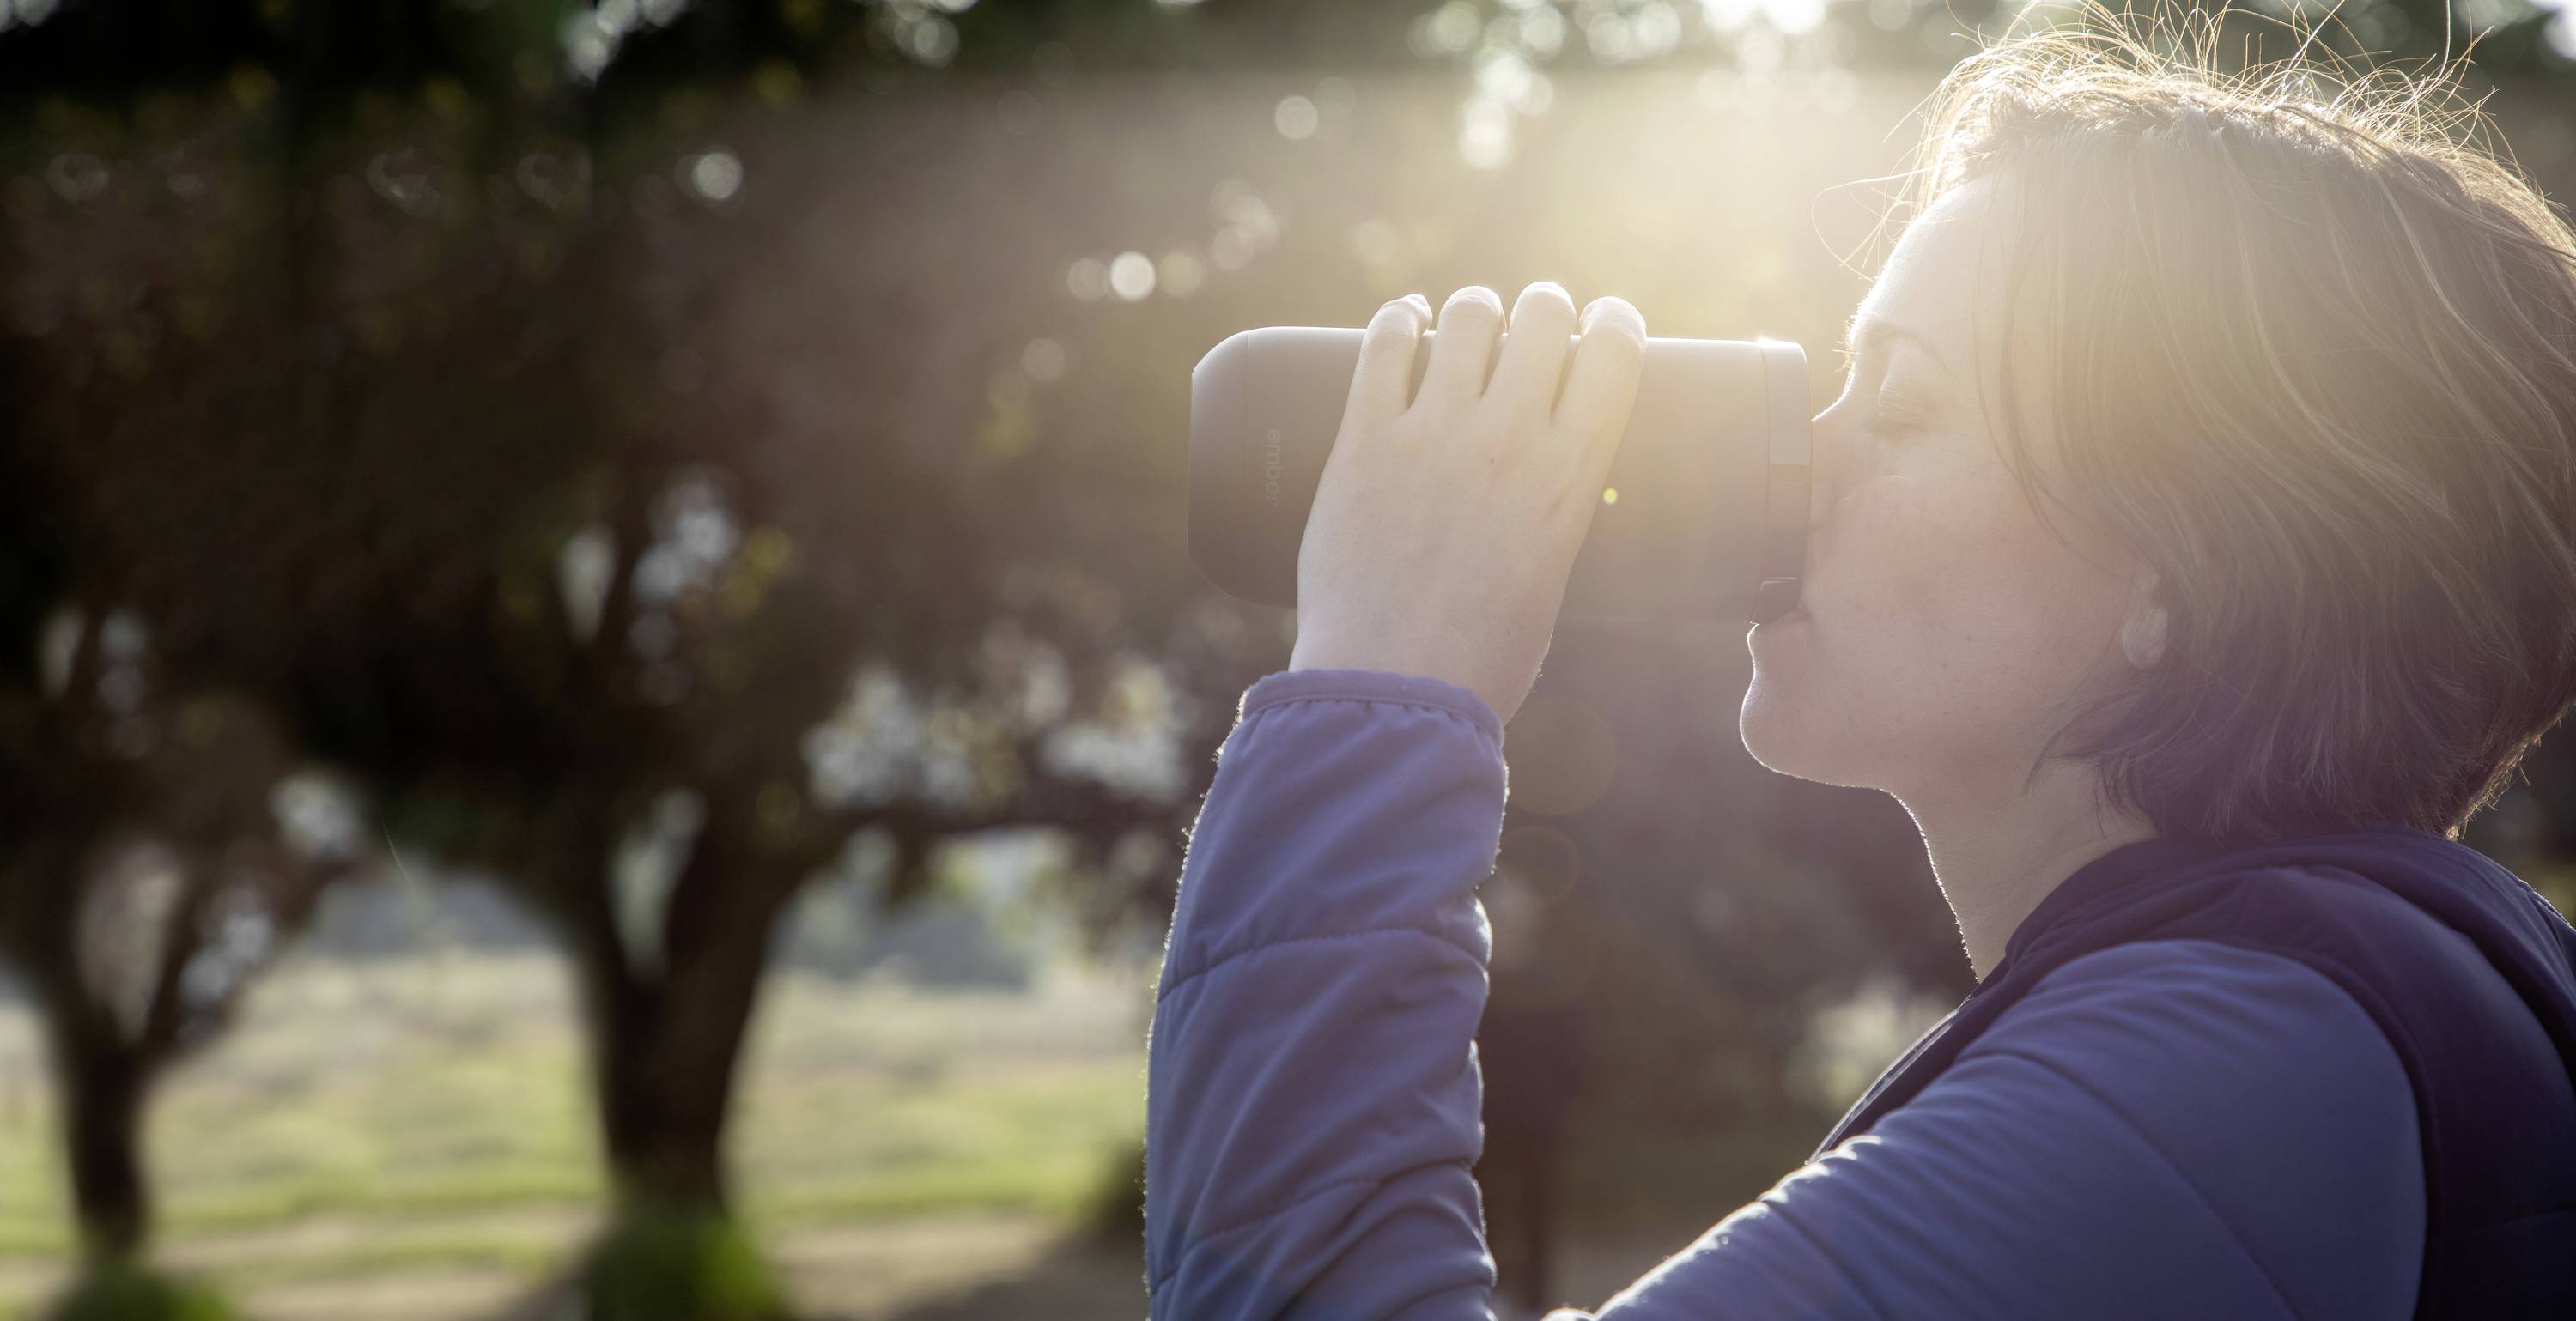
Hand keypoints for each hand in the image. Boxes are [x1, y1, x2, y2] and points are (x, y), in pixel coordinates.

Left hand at [1288, 282, 1647, 725]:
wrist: (1394, 690)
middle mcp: (1508, 438)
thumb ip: (1551, 524)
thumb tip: (1541, 503)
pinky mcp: (1364, 440)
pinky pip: (1384, 346)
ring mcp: (1431, 433)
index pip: (1614, 354)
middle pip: (1541, 318)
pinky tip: (1407, 317)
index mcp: (1570, 476)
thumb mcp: (1551, 581)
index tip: (1606, 320)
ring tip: (1472, 321)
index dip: (1615, 322)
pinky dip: (1399, 319)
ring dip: (1476, 310)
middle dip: (1544, 308)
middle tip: (1536, 322)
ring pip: (1466, 319)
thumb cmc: (1482, 659)